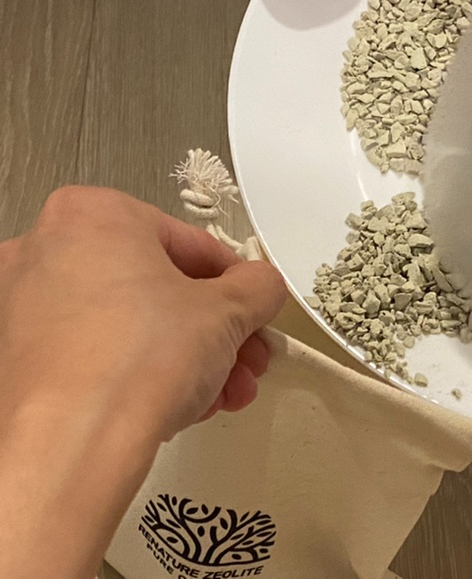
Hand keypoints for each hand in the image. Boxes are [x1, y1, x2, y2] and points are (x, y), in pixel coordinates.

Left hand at [0, 186, 285, 440]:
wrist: (74, 443)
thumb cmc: (133, 362)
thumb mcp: (229, 312)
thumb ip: (258, 287)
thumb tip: (260, 287)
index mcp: (95, 215)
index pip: (192, 245)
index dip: (237, 284)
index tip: (253, 308)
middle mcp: (48, 249)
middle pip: (159, 287)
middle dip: (214, 329)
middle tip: (243, 354)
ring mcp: (24, 305)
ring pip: (131, 323)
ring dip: (188, 356)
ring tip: (220, 390)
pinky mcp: (18, 357)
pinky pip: (99, 353)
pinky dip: (142, 372)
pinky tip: (180, 403)